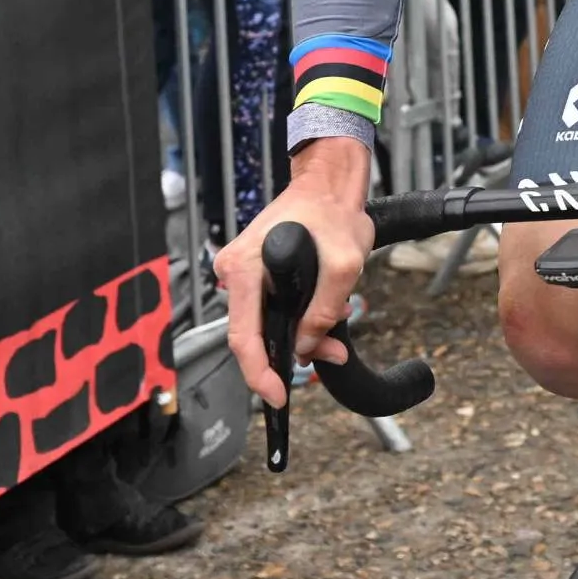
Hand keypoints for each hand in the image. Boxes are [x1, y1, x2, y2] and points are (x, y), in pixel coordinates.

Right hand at [221, 135, 372, 409]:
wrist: (327, 182)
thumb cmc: (332, 211)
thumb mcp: (343, 265)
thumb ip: (324, 311)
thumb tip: (305, 348)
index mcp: (245, 267)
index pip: (243, 336)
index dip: (259, 373)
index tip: (277, 396)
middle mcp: (233, 270)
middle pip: (253, 334)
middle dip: (288, 353)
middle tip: (329, 353)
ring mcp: (241, 271)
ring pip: (264, 323)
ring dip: (297, 335)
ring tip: (332, 331)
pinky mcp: (253, 273)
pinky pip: (269, 308)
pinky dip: (294, 319)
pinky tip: (320, 317)